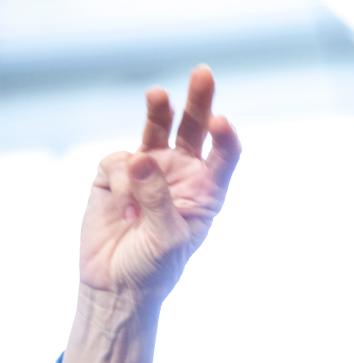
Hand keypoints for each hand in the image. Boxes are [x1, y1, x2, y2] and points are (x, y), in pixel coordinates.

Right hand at [62, 66, 239, 362]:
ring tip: (158, 95)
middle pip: (194, 129)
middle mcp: (182, 174)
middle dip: (198, 101)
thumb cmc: (154, 267)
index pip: (224, 155)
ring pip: (157, 129)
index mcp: (207, 191)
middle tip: (203, 74)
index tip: (221, 123)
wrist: (115, 284)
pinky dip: (118, 179)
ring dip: (158, 111)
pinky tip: (120, 207)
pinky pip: (119, 160)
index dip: (226, 137)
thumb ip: (157, 200)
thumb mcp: (167, 239)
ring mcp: (150, 169)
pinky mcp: (116, 172)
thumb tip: (139, 159)